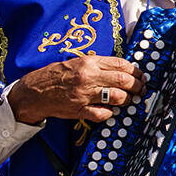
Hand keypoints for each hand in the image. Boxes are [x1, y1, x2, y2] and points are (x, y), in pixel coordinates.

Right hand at [8, 56, 144, 124]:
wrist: (34, 91)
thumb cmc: (56, 75)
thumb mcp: (77, 62)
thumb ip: (98, 65)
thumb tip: (121, 69)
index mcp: (89, 63)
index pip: (121, 64)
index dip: (135, 71)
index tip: (141, 75)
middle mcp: (88, 77)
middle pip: (123, 80)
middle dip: (137, 86)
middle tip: (141, 89)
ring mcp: (84, 95)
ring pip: (117, 97)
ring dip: (127, 99)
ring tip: (128, 99)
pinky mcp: (79, 110)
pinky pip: (103, 114)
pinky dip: (110, 113)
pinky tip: (110, 110)